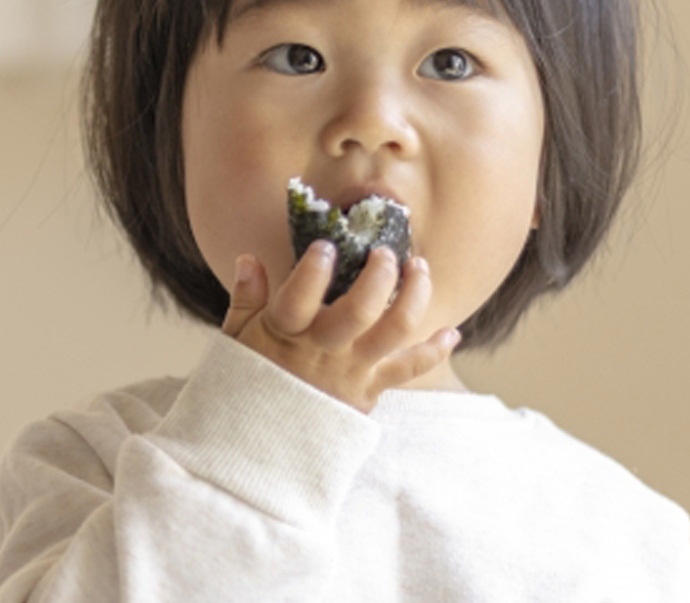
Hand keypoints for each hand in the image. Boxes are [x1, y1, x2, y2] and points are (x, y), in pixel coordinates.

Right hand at [220, 240, 460, 413]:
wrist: (263, 444)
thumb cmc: (249, 381)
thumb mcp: (237, 337)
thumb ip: (245, 297)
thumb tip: (248, 259)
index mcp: (284, 332)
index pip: (300, 296)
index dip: (315, 268)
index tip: (325, 246)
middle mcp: (323, 349)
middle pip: (360, 309)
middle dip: (379, 274)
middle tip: (384, 252)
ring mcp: (352, 369)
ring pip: (395, 329)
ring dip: (415, 295)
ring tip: (419, 267)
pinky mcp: (371, 388)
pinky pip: (410, 368)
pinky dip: (435, 351)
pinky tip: (452, 333)